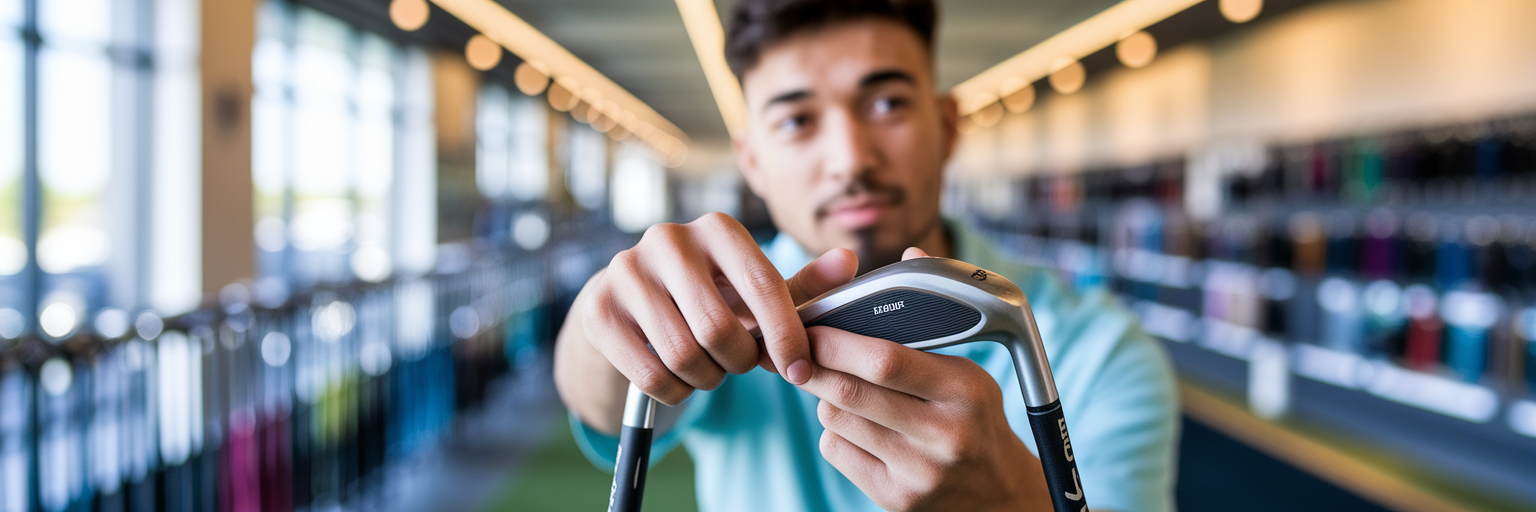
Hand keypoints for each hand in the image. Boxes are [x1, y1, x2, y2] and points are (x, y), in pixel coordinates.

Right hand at [578, 212, 858, 404]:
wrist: (628, 302)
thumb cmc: (709, 295)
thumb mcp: (755, 289)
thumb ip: (804, 284)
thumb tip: (848, 260)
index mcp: (717, 228)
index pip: (764, 287)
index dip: (786, 337)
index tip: (799, 371)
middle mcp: (668, 239)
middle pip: (719, 329)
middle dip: (738, 362)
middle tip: (737, 364)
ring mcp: (626, 271)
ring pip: (683, 355)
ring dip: (706, 378)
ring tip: (708, 367)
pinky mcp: (598, 309)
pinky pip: (650, 374)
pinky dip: (674, 391)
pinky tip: (678, 378)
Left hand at [797, 249, 1051, 510]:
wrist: (998, 497)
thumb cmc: (975, 419)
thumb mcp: (968, 370)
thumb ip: (931, 320)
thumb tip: (910, 253)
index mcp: (964, 390)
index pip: (886, 360)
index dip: (837, 341)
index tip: (810, 326)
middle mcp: (944, 433)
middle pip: (852, 391)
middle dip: (813, 366)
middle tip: (795, 351)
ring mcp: (918, 471)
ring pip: (837, 418)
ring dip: (826, 397)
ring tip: (840, 388)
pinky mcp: (895, 498)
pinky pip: (837, 450)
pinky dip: (834, 430)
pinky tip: (856, 425)